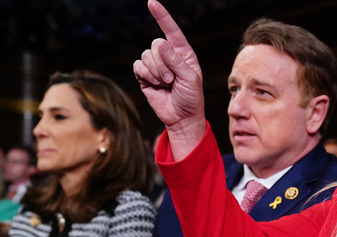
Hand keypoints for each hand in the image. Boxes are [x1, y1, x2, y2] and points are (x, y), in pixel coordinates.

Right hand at [133, 0, 206, 156]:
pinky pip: (138, 66)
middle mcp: (169, 56)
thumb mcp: (190, 79)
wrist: (182, 118)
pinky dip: (145, 76)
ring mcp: (156, 65)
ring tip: (166, 84)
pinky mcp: (144, 75)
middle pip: (156, 45)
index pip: (172, 31)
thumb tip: (161, 44)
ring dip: (156, 72)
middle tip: (172, 80)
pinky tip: (154, 85)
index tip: (152, 2)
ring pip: (146, 56)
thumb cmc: (192, 99)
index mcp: (184, 53)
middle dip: (163, 64)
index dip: (162, 16)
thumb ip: (177, 61)